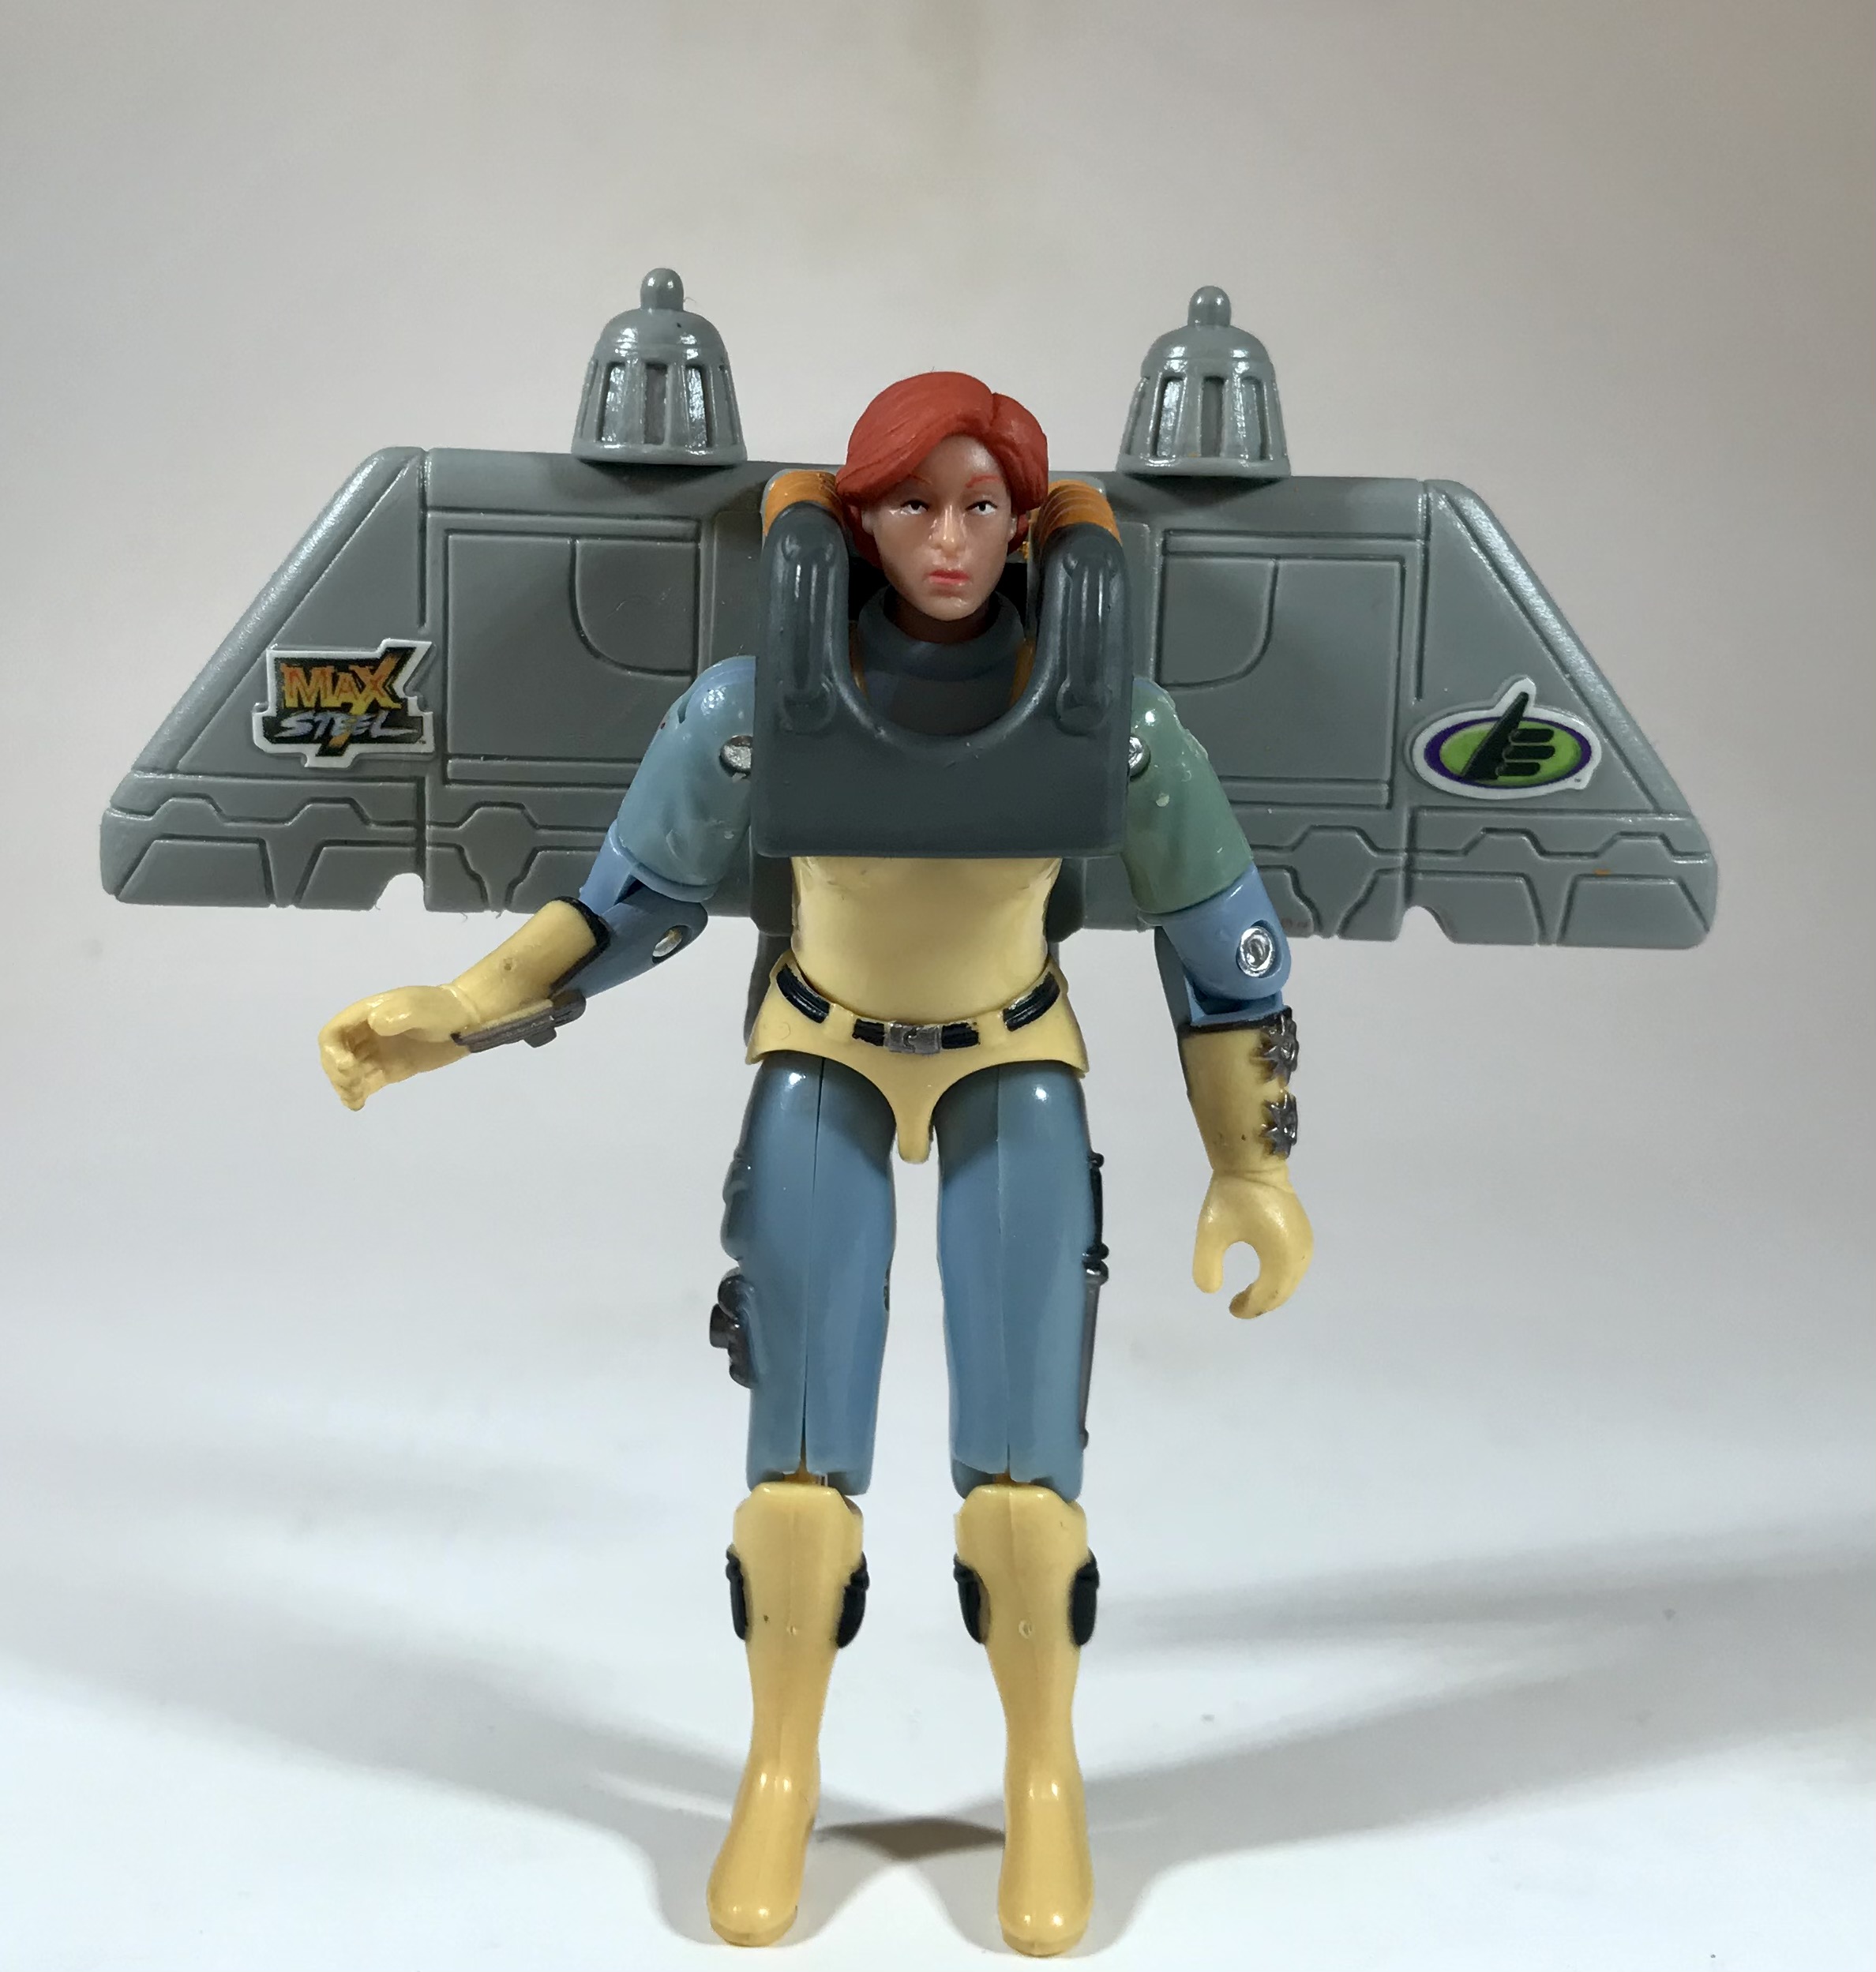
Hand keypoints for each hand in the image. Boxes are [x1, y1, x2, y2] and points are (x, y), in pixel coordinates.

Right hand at [318, 986, 474, 1110]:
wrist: (465, 1021)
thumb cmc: (443, 1010)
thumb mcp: (423, 1008)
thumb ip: (401, 1012)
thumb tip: (375, 1023)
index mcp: (366, 1015)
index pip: (333, 1033)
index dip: (332, 1051)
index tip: (348, 1066)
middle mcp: (366, 1034)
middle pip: (335, 1055)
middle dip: (337, 1072)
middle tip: (354, 1085)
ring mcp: (377, 1052)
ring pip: (347, 1071)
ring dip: (344, 1086)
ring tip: (356, 1099)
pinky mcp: (389, 1069)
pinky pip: (365, 1082)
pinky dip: (357, 1093)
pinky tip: (358, 1104)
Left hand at [1192, 1171, 1313, 1318]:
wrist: (1253, 1162)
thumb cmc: (1231, 1197)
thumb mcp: (1210, 1232)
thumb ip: (1207, 1266)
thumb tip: (1212, 1291)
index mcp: (1280, 1256)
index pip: (1268, 1295)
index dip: (1250, 1308)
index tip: (1230, 1308)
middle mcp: (1300, 1253)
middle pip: (1283, 1291)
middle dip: (1262, 1303)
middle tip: (1237, 1306)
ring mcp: (1305, 1242)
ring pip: (1291, 1280)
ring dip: (1272, 1291)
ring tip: (1249, 1295)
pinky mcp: (1304, 1232)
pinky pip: (1295, 1266)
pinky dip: (1281, 1277)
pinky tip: (1265, 1276)